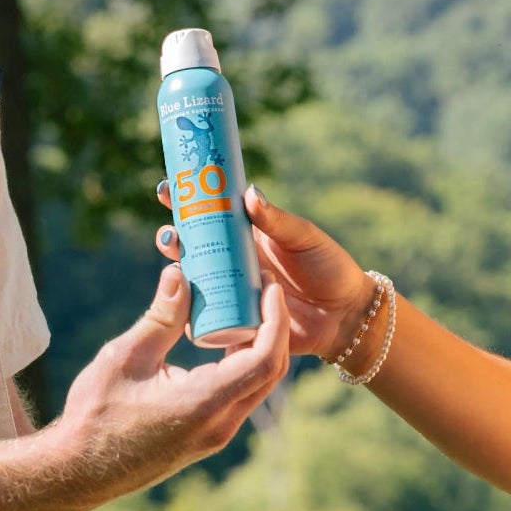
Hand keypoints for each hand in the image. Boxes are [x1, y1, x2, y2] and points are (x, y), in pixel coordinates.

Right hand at [44, 265, 289, 510]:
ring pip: (257, 385)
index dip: (275, 320)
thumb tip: (180, 274)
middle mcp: (220, 425)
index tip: (271, 287)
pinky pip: (240, 396)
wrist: (80, 472)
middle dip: (273, 326)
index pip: (264, 360)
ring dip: (259, 345)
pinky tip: (224, 337)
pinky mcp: (208, 437)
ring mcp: (216, 436)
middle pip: (270, 372)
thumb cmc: (96, 415)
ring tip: (244, 306)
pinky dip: (242, 364)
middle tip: (262, 288)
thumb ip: (161, 317)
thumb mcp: (125, 357)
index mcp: (204, 404)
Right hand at [156, 182, 375, 360]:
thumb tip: (248, 193)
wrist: (345, 316)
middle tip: (168, 234)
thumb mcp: (304, 238)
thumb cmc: (329, 267)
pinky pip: (208, 316)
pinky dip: (192, 309)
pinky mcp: (236, 321)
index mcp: (248, 235)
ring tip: (174, 262)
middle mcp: (234, 262)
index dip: (186, 200)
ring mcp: (233, 292)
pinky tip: (183, 302)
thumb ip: (277, 220)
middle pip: (194, 246)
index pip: (210, 212)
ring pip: (195, 279)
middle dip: (173, 237)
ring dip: (178, 270)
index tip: (165, 189)